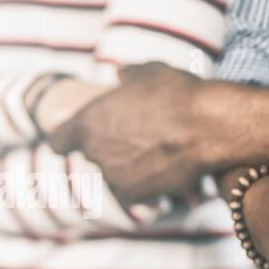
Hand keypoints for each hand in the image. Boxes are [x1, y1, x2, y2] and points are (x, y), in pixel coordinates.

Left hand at [47, 62, 208, 204]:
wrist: (208, 127)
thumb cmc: (177, 93)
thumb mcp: (150, 72)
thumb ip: (128, 74)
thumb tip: (121, 72)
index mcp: (87, 121)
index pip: (59, 140)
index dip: (66, 139)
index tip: (72, 140)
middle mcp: (94, 152)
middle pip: (91, 156)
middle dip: (106, 148)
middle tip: (133, 138)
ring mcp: (113, 177)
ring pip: (112, 175)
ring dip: (125, 168)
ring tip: (153, 153)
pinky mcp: (135, 196)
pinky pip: (131, 193)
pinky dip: (141, 186)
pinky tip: (160, 171)